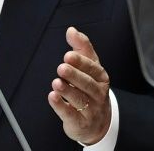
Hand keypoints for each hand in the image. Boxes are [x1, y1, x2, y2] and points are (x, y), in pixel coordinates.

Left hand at [47, 27, 110, 144]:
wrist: (98, 122)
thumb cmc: (91, 89)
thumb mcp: (89, 67)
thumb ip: (81, 47)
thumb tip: (71, 30)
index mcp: (101, 78)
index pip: (93, 68)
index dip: (81, 62)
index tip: (68, 55)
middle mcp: (98, 93)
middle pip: (88, 84)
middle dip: (75, 75)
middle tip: (61, 67)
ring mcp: (91, 110)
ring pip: (80, 99)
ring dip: (67, 90)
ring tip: (56, 83)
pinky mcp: (80, 123)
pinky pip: (71, 115)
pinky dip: (61, 106)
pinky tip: (52, 97)